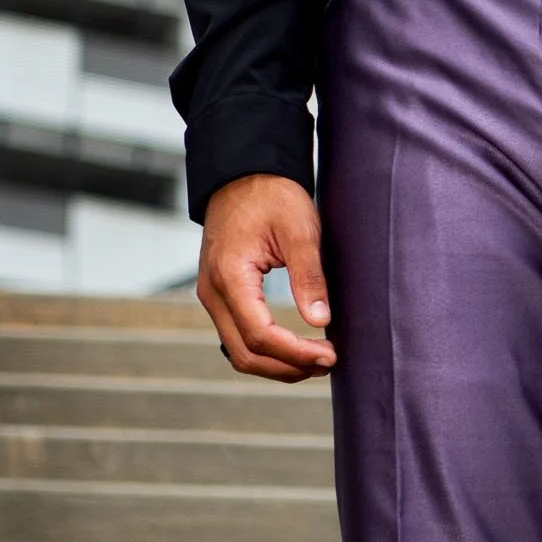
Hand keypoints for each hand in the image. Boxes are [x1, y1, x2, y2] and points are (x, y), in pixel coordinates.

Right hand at [198, 174, 336, 381]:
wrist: (243, 173)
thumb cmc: (272, 195)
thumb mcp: (299, 229)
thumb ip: (308, 276)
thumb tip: (320, 320)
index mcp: (229, 276)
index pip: (260, 335)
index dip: (296, 353)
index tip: (330, 354)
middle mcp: (212, 293)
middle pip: (245, 353)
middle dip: (287, 367)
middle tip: (327, 362)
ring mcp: (212, 296)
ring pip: (238, 350)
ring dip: (276, 364)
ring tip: (315, 360)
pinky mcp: (220, 294)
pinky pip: (237, 335)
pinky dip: (264, 349)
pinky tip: (293, 347)